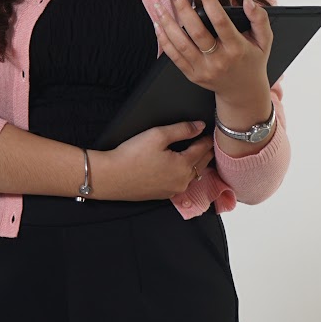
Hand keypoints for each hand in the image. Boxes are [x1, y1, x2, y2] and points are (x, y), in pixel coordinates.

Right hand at [90, 119, 216, 200]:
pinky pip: (181, 183)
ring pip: (193, 175)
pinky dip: (186, 174)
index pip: (202, 149)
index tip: (210, 132)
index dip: (207, 138)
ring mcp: (173, 190)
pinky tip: (182, 169)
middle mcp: (182, 181)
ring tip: (199, 154)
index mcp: (183, 165)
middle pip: (201, 164)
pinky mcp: (163, 195)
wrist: (111, 177)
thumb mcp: (157, 135)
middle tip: (209, 142)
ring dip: (197, 165)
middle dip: (206, 152)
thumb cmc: (131, 155)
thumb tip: (199, 126)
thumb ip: (182, 129)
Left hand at [152, 0, 272, 117]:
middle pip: (196, 32)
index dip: (210, 2)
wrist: (243, 91)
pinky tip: (158, 25)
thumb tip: (247, 1)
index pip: (221, 22)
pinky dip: (164, 40)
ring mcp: (203, 69)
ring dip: (167, 23)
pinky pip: (174, 57)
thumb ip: (259, 18)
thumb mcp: (264, 40)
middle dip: (183, 8)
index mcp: (236, 48)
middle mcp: (219, 60)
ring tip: (159, 5)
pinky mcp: (192, 75)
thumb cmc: (252, 61)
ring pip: (181, 44)